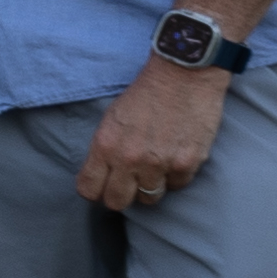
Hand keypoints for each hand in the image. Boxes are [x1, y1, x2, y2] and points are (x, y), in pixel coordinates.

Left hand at [79, 58, 230, 211]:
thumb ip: (105, 150)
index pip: (89, 189)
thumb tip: (102, 175)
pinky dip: (175, 176)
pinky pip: (177, 185)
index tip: (102, 187)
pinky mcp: (187, 163)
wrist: (183, 75)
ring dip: (151, 186)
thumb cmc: (145, 94)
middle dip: (121, 196)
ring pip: (149, 198)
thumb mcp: (111, 119)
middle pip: (117, 202)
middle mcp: (130, 159)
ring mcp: (160, 163)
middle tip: (129, 184)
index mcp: (105, 147)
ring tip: (155, 167)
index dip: (95, 191)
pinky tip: (175, 157)